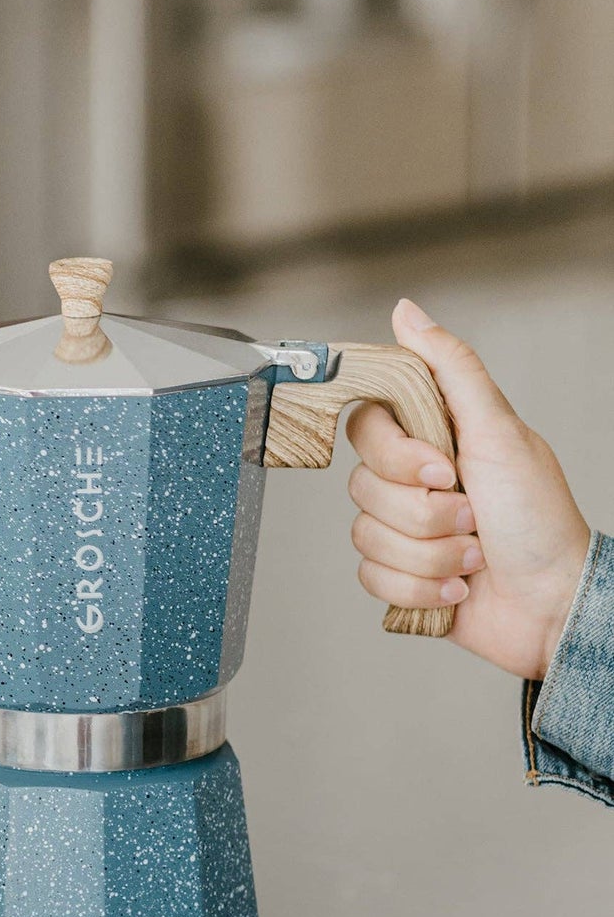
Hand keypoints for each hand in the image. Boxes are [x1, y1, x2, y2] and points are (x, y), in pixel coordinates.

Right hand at [346, 298, 589, 679]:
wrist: (554, 603)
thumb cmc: (539, 518)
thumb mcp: (499, 431)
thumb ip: (451, 369)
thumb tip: (407, 313)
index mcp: (433, 440)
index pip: (366, 428)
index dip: (396, 454)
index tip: (443, 467)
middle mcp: (413, 483)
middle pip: (362, 487)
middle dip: (424, 513)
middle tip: (473, 515)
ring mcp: (405, 530)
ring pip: (365, 536)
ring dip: (429, 553)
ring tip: (475, 556)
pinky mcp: (400, 575)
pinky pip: (371, 577)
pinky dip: (419, 587)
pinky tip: (457, 587)